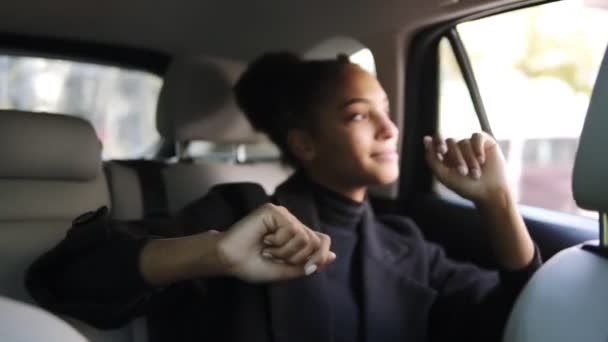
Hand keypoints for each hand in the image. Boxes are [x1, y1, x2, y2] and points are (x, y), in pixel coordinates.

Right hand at [216, 203, 335, 282]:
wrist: (230, 261)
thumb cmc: (253, 265)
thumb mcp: (286, 270)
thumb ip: (308, 264)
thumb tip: (332, 256)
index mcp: (296, 235)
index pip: (322, 241)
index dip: (320, 257)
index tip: (306, 268)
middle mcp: (292, 222)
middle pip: (316, 241)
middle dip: (298, 258)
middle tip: (276, 257)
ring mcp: (283, 215)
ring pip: (304, 237)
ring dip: (285, 252)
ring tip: (268, 249)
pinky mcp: (274, 210)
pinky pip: (292, 230)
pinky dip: (279, 242)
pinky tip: (264, 240)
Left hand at [423, 132, 509, 204]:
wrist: (491, 193)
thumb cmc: (466, 187)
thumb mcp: (444, 176)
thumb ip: (432, 159)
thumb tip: (426, 139)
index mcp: (446, 155)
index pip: (437, 140)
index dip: (438, 142)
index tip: (442, 150)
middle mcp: (458, 148)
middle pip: (450, 142)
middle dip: (456, 158)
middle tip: (463, 172)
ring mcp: (471, 144)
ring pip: (464, 142)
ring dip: (469, 159)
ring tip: (476, 174)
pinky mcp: (485, 142)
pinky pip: (477, 136)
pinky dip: (477, 148)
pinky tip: (482, 160)